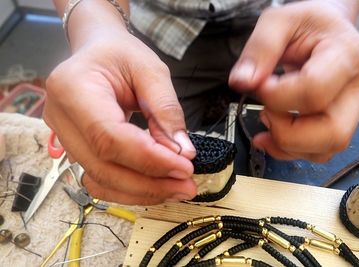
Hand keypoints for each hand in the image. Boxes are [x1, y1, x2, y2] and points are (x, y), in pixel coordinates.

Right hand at [44, 29, 196, 204]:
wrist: (96, 52)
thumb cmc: (121, 54)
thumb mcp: (151, 69)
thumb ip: (167, 109)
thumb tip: (183, 152)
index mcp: (73, 88)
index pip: (109, 136)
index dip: (149, 158)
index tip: (185, 166)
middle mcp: (60, 117)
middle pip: (102, 166)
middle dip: (149, 183)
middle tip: (187, 186)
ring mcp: (63, 137)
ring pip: (100, 180)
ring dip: (142, 192)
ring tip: (177, 189)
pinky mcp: (75, 149)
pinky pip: (100, 179)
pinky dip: (130, 190)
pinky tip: (156, 187)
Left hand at [229, 1, 358, 161]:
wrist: (326, 28)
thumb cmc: (309, 23)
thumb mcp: (279, 21)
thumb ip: (259, 49)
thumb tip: (241, 82)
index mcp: (346, 55)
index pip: (313, 91)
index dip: (277, 96)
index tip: (259, 85)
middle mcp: (354, 88)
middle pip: (331, 132)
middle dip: (287, 132)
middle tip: (265, 111)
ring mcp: (348, 110)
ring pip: (326, 149)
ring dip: (287, 145)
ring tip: (267, 121)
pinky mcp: (336, 122)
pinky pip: (317, 152)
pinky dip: (290, 150)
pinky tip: (271, 135)